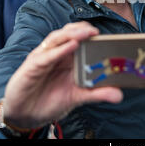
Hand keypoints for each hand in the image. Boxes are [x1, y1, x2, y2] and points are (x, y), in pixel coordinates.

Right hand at [3, 22, 122, 128]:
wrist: (25, 115)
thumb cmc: (50, 100)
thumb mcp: (77, 96)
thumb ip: (96, 93)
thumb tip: (119, 94)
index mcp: (68, 57)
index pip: (80, 38)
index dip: (91, 34)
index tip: (107, 36)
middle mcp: (56, 53)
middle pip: (69, 33)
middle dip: (83, 30)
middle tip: (96, 32)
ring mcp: (44, 57)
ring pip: (57, 39)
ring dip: (72, 35)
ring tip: (86, 33)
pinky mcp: (32, 66)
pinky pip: (46, 56)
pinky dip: (59, 50)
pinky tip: (70, 47)